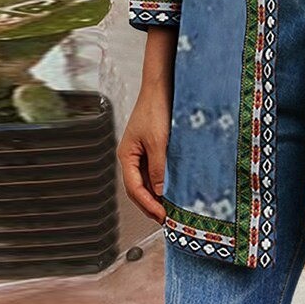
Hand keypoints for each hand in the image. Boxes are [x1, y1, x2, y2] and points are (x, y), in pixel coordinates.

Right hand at [117, 27, 176, 223]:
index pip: (135, 189)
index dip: (149, 206)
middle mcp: (132, 156)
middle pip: (140, 188)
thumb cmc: (155, 107)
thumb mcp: (159, 141)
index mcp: (126, 156)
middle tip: (170, 219)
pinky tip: (178, 185)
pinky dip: (166, 179)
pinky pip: (158, 168)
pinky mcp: (155, 144)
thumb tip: (161, 193)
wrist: (162, 84)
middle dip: (153, 204)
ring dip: (160, 193)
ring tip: (175, 207)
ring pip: (150, 179)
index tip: (163, 218)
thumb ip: (159, 168)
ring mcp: (143, 150)